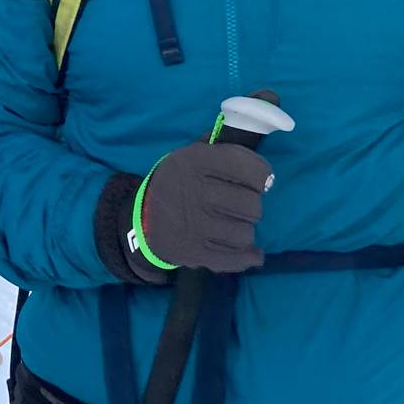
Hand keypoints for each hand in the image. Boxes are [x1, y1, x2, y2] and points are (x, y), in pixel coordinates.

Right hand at [123, 138, 272, 278]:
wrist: (141, 220)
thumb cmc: (175, 184)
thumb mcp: (188, 155)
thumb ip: (219, 148)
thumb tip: (254, 145)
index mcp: (195, 162)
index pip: (249, 169)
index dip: (262, 175)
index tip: (260, 180)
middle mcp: (195, 192)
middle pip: (252, 205)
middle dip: (252, 206)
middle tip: (241, 205)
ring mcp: (194, 225)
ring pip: (245, 234)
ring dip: (244, 231)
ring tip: (234, 226)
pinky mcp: (193, 252)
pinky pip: (234, 258)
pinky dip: (247, 257)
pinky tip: (252, 253)